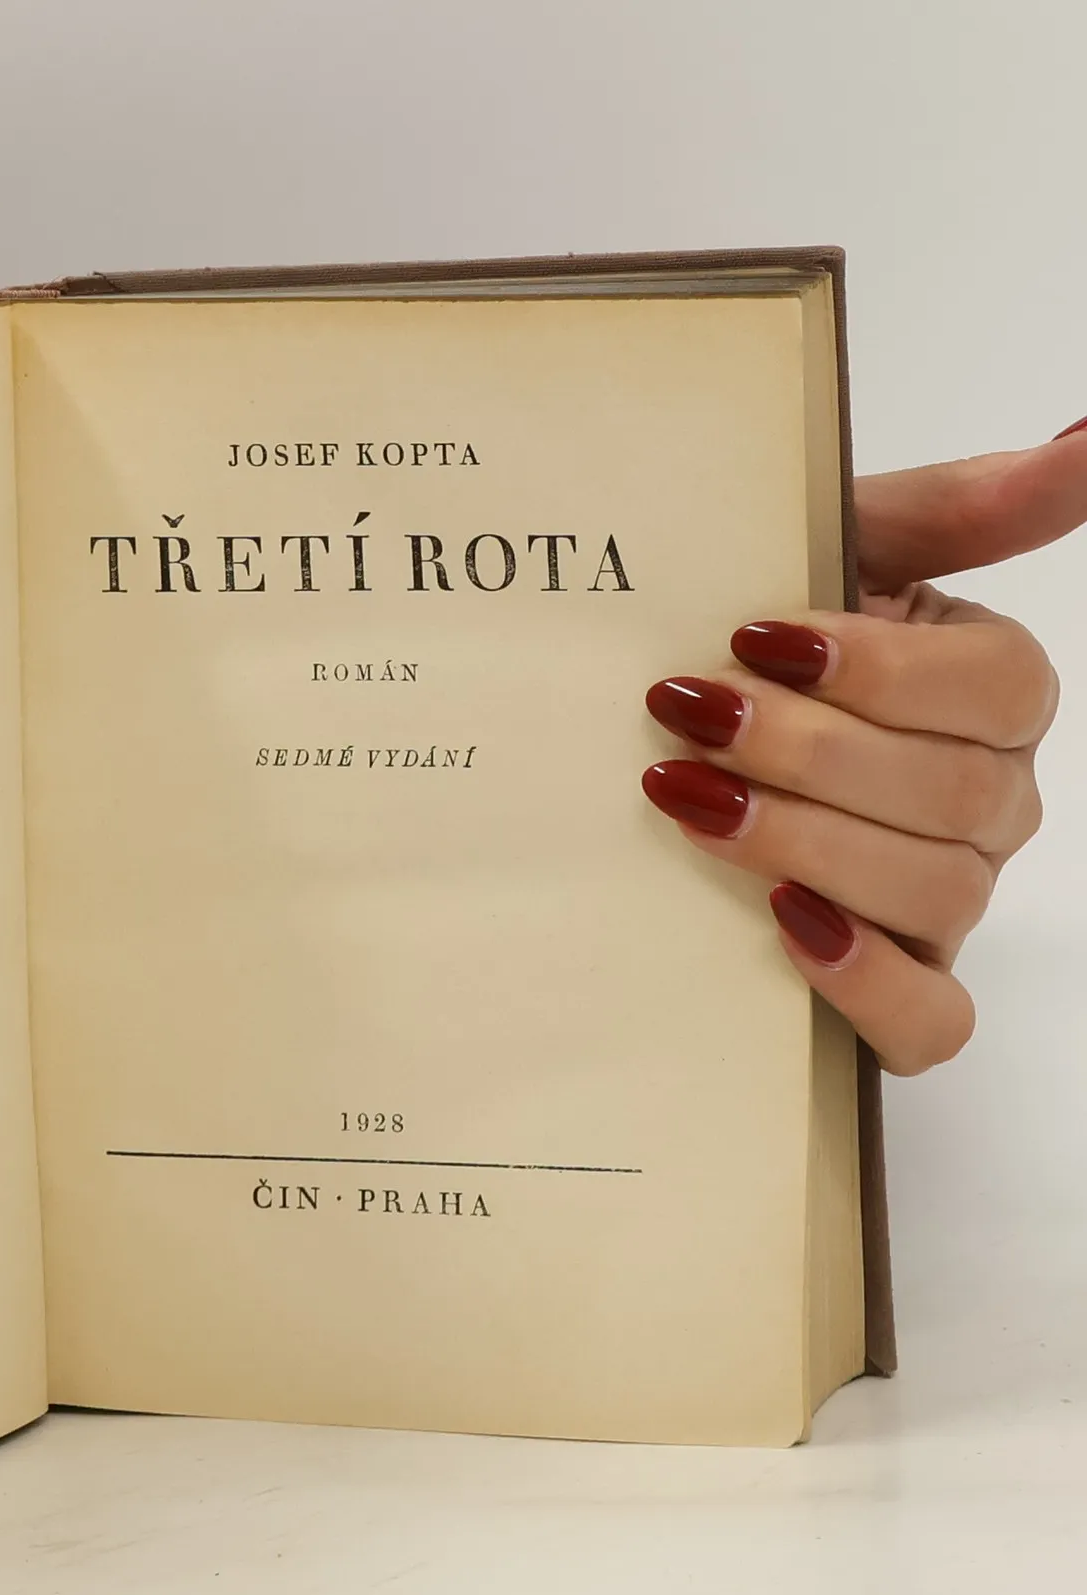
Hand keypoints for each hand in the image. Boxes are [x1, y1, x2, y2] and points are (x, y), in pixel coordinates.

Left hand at [640, 424, 1086, 1073]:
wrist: (679, 740)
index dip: (879, 668)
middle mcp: (990, 801)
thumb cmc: (762, 645)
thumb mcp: (842, 553)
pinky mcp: (902, 988)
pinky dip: (867, 982)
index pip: (995, 688)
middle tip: (688, 717)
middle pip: (951, 794)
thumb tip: (1082, 441)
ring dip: (804, 845)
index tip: (754, 636)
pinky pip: (930, 1020)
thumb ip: (956, 508)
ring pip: (930, 893)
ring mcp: (950, 900)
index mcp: (994, 695)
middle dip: (809, 754)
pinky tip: (784, 926)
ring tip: (689, 800)